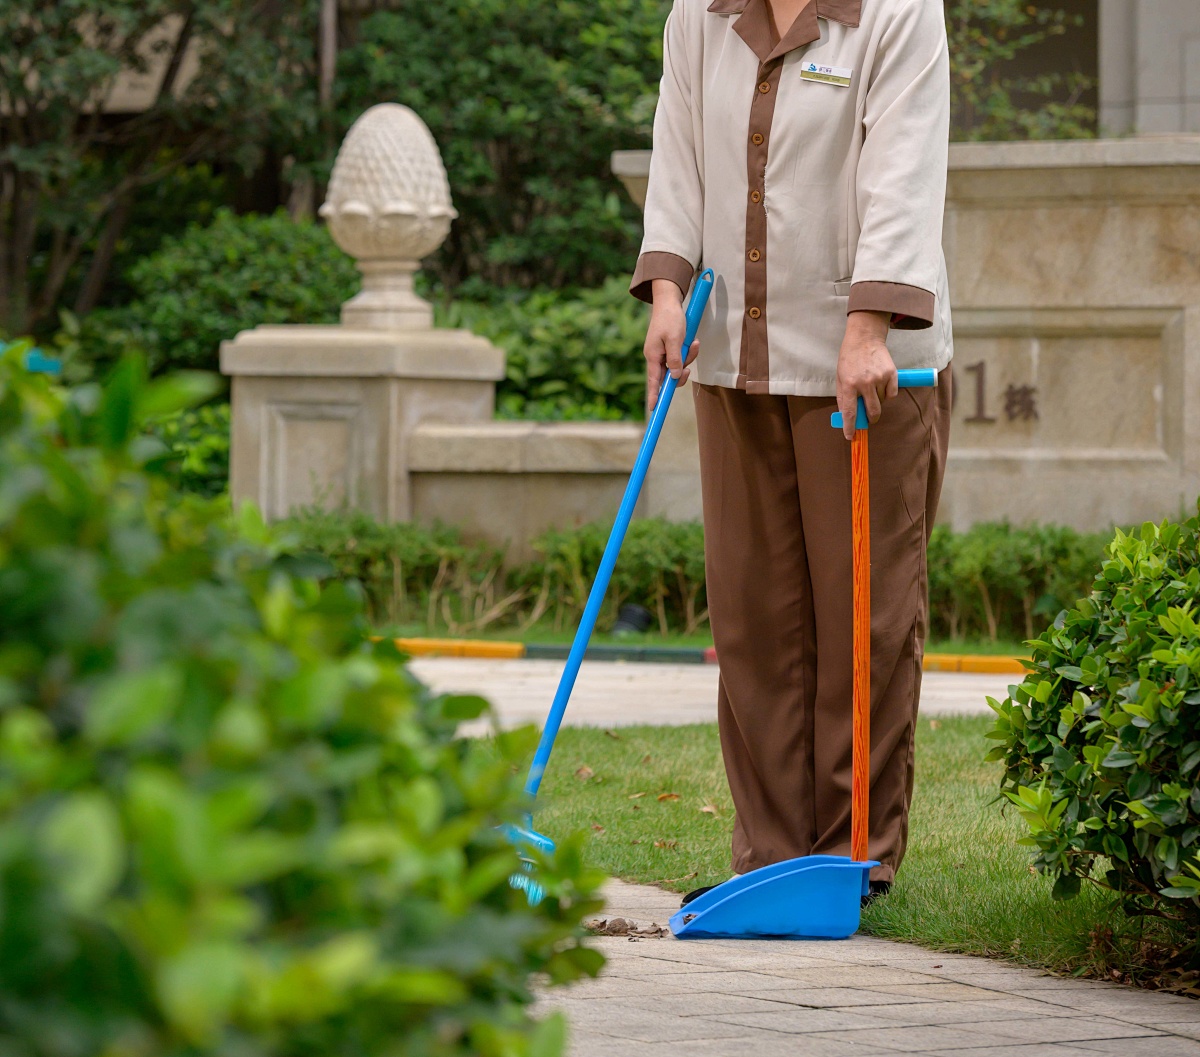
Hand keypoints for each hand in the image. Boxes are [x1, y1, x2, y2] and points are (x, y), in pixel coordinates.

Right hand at [644, 279, 698, 411]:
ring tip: (695, 344)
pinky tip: (695, 342)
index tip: (654, 409)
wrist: (670, 301)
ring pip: (678, 367)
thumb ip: (675, 359)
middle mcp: (656, 357)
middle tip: (689, 368)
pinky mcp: (670, 348)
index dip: (654, 395)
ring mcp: (663, 353)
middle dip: (682, 373)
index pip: (653, 381)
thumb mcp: (675, 339)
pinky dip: (689, 352)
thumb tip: (674, 376)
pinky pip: (681, 357)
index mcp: (653, 356)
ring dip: (689, 359)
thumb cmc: (670, 318)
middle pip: (669, 376)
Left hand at [836, 310, 896, 439]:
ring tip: (871, 388)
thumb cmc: (849, 359)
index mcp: (849, 384)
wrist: (864, 339)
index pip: (850, 412)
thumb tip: (848, 417)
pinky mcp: (892, 374)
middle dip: (871, 419)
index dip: (850, 427)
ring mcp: (880, 378)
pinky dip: (887, 394)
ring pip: (882, 402)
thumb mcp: (840, 377)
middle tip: (869, 419)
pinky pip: (892, 394)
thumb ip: (844, 398)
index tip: (850, 437)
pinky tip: (881, 385)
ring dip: (877, 401)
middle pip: (873, 412)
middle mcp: (865, 383)